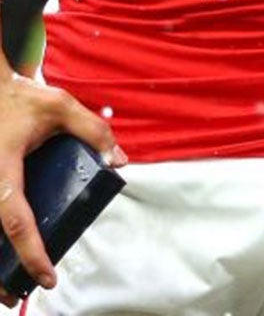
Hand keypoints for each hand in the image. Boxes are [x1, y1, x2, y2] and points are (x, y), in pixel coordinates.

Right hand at [0, 74, 123, 304]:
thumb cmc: (24, 99)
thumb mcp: (62, 107)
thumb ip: (94, 130)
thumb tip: (120, 161)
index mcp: (4, 169)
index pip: (17, 218)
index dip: (31, 251)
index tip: (47, 275)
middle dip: (2, 271)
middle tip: (17, 298)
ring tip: (9, 291)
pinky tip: (5, 258)